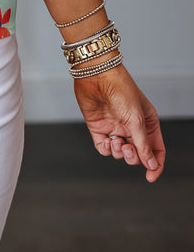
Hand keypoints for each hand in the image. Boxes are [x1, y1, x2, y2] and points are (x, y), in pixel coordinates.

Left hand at [74, 64, 164, 181]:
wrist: (96, 75)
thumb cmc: (121, 90)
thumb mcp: (137, 120)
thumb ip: (144, 145)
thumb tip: (152, 165)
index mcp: (147, 122)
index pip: (155, 149)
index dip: (155, 164)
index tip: (150, 176)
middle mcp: (132, 126)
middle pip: (138, 154)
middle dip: (134, 157)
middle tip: (129, 148)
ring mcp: (115, 127)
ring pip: (120, 153)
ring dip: (120, 152)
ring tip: (117, 141)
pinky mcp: (99, 128)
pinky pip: (103, 148)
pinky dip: (106, 149)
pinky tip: (107, 142)